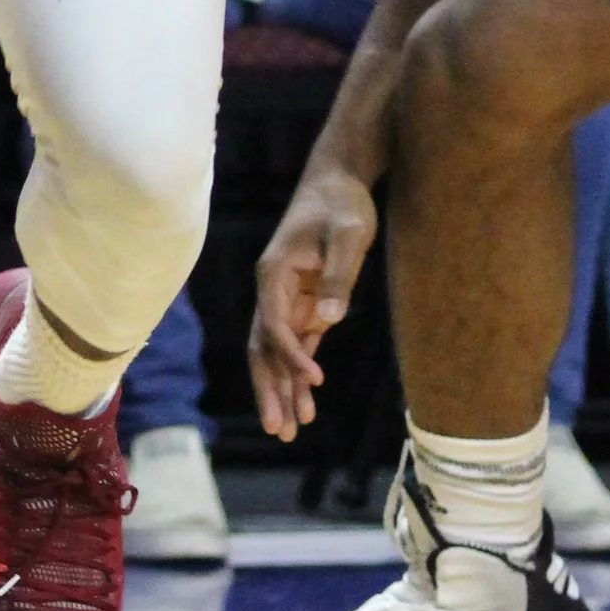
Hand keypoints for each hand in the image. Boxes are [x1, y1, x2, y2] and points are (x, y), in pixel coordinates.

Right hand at [248, 163, 378, 436]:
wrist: (339, 180)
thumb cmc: (342, 203)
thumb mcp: (348, 234)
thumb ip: (338, 276)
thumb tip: (330, 320)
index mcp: (274, 274)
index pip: (273, 325)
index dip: (290, 356)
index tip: (314, 380)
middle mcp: (273, 290)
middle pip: (261, 348)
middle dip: (269, 388)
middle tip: (279, 430)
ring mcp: (287, 299)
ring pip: (275, 352)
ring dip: (282, 388)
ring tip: (291, 430)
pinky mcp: (305, 303)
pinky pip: (296, 345)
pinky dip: (298, 373)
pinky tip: (306, 401)